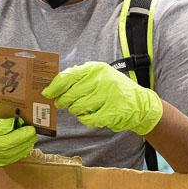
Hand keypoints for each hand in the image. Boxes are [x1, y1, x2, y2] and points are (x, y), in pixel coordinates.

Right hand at [0, 101, 37, 168]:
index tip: (20, 120)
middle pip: (1, 144)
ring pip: (5, 154)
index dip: (8, 125)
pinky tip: (25, 147)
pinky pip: (6, 160)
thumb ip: (1, 112)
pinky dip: (18, 154)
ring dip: (22, 147)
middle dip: (20, 138)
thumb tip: (19, 118)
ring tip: (31, 139)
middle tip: (32, 132)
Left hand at [42, 61, 162, 135]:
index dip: (54, 87)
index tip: (47, 93)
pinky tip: (89, 115)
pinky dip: (84, 119)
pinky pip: (86, 119)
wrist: (140, 104)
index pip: (67, 77)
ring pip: (77, 107)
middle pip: (70, 94)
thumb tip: (53, 86)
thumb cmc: (113, 89)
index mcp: (96, 69)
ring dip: (74, 110)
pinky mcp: (110, 113)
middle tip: (61, 103)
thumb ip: (78, 78)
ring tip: (80, 108)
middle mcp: (101, 80)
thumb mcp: (99, 75)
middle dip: (62, 101)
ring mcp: (107, 97)